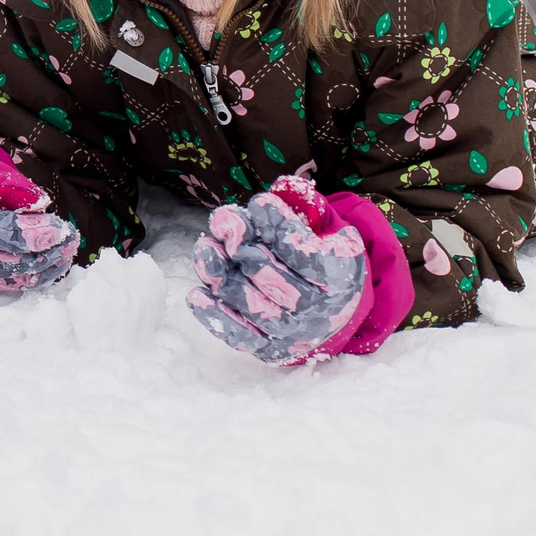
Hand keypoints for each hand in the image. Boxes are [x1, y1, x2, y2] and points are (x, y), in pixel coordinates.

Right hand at [0, 159, 79, 301]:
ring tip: (66, 251)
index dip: (31, 233)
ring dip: (42, 268)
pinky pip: (1, 288)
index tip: (59, 227)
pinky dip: (29, 278)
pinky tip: (50, 265)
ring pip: (6, 279)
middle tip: (70, 239)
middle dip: (43, 253)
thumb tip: (41, 203)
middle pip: (4, 261)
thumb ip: (6, 181)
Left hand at [187, 177, 368, 365]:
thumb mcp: (326, 229)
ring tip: (206, 248)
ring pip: (250, 303)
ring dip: (220, 273)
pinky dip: (215, 317)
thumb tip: (286, 186)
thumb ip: (306, 206)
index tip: (258, 204)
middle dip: (242, 244)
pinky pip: (239, 335)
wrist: (336, 310)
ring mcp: (293, 333)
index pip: (302, 249)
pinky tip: (196, 295)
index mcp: (339, 277)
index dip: (276, 224)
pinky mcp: (270, 349)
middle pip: (270, 276)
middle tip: (225, 220)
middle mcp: (318, 310)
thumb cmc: (321, 258)